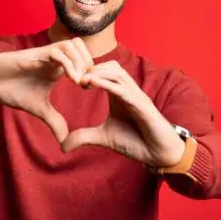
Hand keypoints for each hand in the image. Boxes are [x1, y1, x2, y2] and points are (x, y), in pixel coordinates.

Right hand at [0, 38, 93, 142]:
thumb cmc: (12, 89)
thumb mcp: (38, 108)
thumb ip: (54, 120)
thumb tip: (65, 140)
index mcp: (58, 67)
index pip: (83, 60)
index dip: (92, 72)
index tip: (91, 91)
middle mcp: (54, 57)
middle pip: (83, 47)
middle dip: (91, 65)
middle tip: (89, 85)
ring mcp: (45, 53)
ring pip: (73, 44)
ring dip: (81, 62)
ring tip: (81, 83)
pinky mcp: (35, 54)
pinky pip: (58, 52)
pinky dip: (69, 64)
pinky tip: (71, 80)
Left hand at [63, 61, 185, 166]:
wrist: (158, 153)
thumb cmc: (135, 141)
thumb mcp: (103, 137)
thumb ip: (84, 137)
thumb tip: (62, 145)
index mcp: (118, 94)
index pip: (103, 72)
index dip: (85, 71)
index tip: (68, 79)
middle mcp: (127, 91)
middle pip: (110, 66)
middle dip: (91, 68)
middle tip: (73, 77)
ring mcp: (136, 96)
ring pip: (117, 72)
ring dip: (98, 73)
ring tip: (81, 79)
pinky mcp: (142, 106)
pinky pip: (124, 89)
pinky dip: (108, 84)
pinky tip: (92, 83)